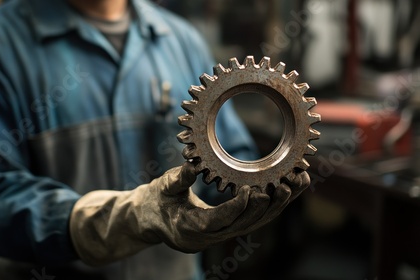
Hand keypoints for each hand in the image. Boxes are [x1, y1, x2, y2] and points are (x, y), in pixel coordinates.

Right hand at [69, 162, 309, 265]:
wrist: (149, 218)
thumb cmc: (155, 202)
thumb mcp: (161, 188)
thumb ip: (176, 180)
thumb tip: (191, 166)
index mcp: (189, 229)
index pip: (218, 220)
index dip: (237, 207)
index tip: (254, 189)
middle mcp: (208, 237)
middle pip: (245, 224)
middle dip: (268, 205)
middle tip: (286, 185)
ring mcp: (219, 236)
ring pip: (254, 223)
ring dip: (277, 205)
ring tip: (298, 183)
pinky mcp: (226, 229)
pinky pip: (252, 219)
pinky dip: (270, 204)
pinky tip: (287, 188)